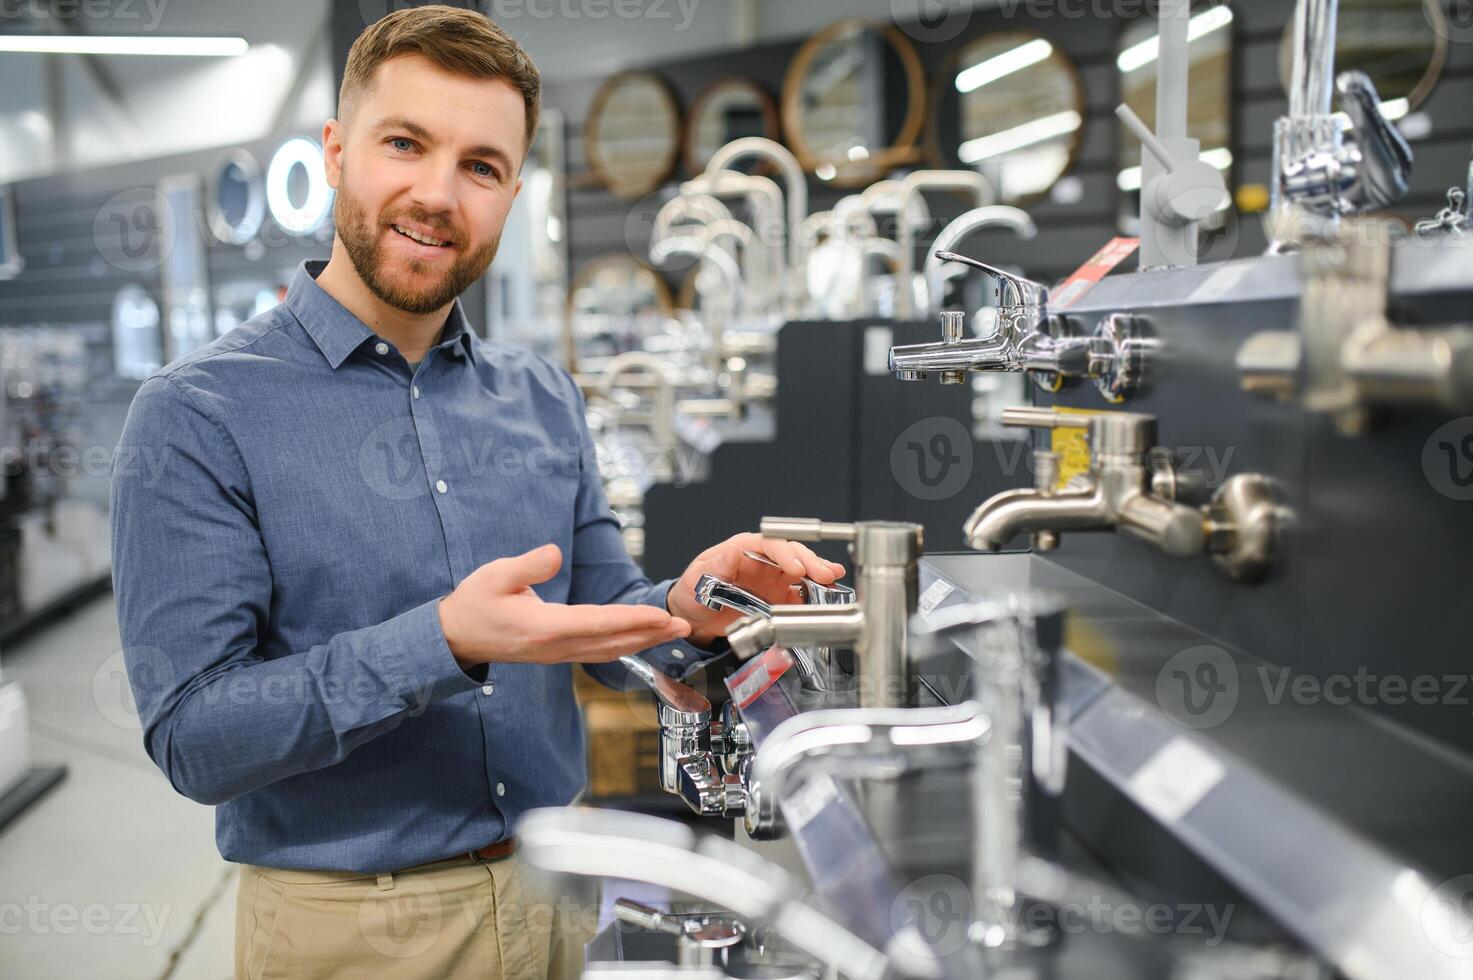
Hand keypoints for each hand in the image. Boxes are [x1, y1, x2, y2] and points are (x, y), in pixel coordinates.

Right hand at [439, 544, 690, 666]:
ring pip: (608, 650)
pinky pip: (597, 652)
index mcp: (544, 627)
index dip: (632, 619)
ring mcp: (557, 653)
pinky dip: (624, 646)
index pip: (598, 623)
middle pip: (612, 641)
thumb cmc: (474, 604)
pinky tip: (640, 639)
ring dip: (642, 641)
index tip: (659, 615)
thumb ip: (527, 566)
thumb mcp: (495, 575)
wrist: (455, 637)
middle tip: (683, 626)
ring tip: (670, 632)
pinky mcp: (557, 653)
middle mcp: (555, 646)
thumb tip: (554, 554)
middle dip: (650, 633)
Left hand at [667, 533, 846, 646]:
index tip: (795, 568)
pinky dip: (814, 594)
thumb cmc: (693, 590)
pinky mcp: (778, 596)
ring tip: (833, 578)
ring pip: (801, 569)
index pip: (769, 543)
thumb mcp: (699, 577)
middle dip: (809, 561)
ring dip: (818, 573)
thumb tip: (732, 551)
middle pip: (791, 553)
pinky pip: (799, 593)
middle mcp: (762, 559)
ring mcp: (773, 578)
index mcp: (742, 548)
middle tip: (824, 574)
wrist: (695, 616)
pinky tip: (827, 595)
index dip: (785, 553)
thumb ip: (717, 566)